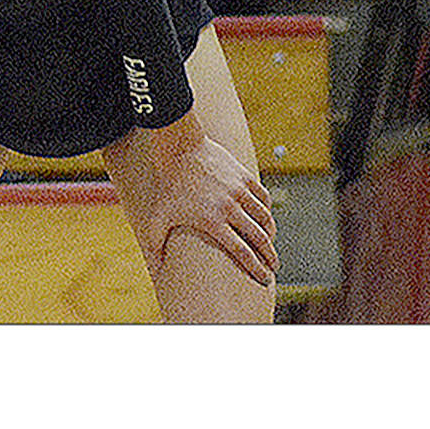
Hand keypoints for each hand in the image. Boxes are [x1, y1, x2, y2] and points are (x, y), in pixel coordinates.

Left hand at [143, 127, 278, 287]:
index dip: (256, 268)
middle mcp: (230, 207)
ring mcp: (239, 191)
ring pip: (265, 218)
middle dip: (270, 256)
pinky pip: (264, 198)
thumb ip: (156, 246)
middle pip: (259, 238)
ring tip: (270, 245)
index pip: (242, 252)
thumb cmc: (168, 186)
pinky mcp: (244, 177)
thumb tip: (157, 271)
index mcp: (212, 221)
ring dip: (271, 235)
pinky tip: (266, 218)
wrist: (179, 149)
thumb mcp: (158, 217)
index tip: (264, 279)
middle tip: (273, 267)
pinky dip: (267, 211)